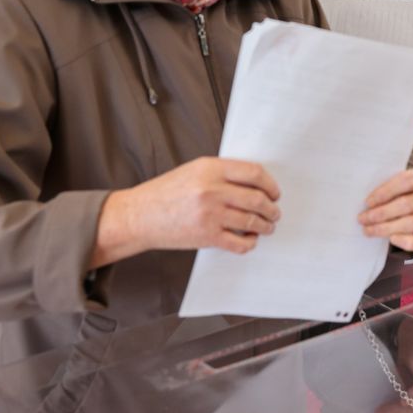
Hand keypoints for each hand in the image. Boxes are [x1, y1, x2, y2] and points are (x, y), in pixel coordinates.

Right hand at [93, 157, 280, 267]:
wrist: (138, 216)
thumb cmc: (166, 192)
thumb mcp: (194, 171)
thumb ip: (222, 173)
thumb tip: (255, 182)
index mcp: (211, 169)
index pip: (254, 173)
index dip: (270, 184)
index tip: (274, 192)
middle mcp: (212, 190)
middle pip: (258, 199)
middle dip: (272, 208)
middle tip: (275, 212)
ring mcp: (210, 214)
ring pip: (252, 221)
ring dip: (266, 226)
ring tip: (267, 226)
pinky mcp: (206, 236)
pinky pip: (240, 243)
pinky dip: (250, 243)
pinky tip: (250, 239)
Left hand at [359, 169, 412, 252]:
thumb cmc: (400, 192)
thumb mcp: (396, 183)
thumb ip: (385, 187)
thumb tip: (364, 201)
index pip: (406, 182)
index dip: (385, 192)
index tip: (367, 202)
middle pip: (407, 204)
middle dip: (381, 213)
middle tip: (362, 219)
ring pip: (411, 223)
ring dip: (386, 228)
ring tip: (368, 230)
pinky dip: (408, 242)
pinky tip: (392, 240)